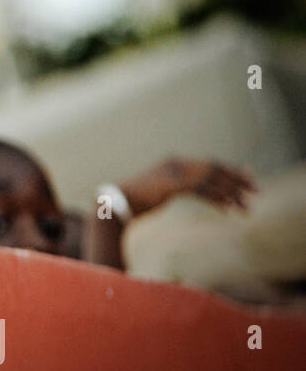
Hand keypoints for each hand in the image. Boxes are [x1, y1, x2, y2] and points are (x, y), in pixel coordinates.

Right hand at [120, 157, 256, 215]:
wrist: (115, 204)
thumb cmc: (133, 202)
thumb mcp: (158, 192)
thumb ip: (174, 188)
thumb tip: (184, 191)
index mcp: (173, 163)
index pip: (207, 163)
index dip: (229, 170)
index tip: (245, 176)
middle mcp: (176, 164)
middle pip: (214, 168)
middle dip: (237, 179)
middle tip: (255, 189)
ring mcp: (175, 174)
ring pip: (211, 180)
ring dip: (231, 193)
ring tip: (247, 205)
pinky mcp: (173, 186)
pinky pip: (202, 191)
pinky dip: (218, 199)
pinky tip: (229, 208)